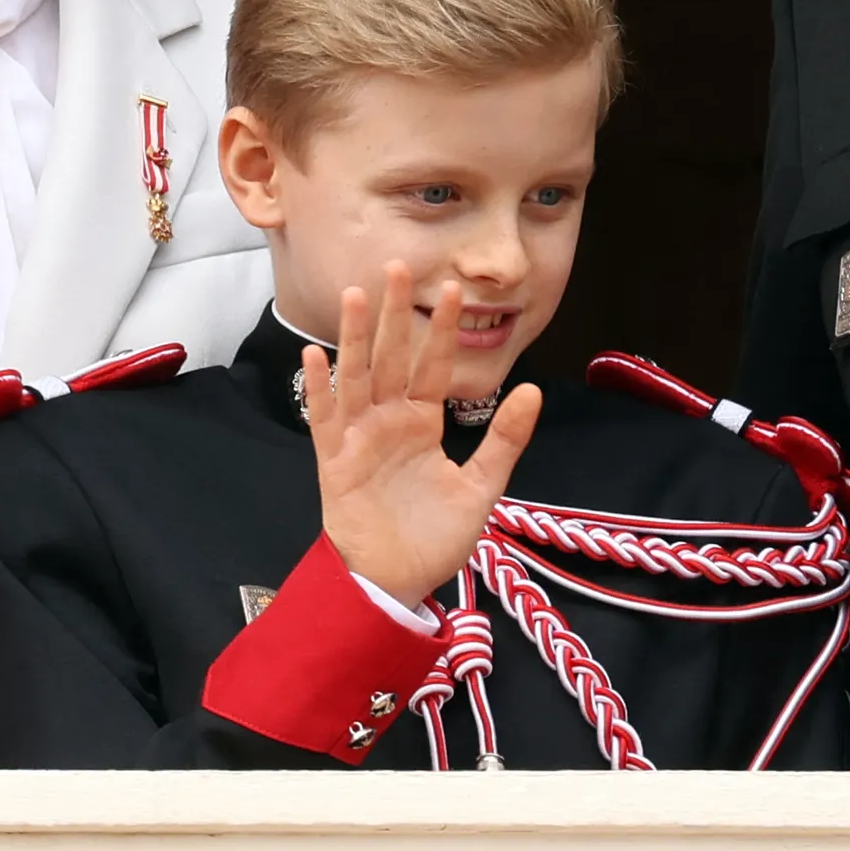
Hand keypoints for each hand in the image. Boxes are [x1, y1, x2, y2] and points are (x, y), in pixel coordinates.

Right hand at [299, 264, 540, 609]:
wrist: (396, 585)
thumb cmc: (434, 540)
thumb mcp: (481, 488)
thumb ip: (505, 440)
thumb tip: (534, 389)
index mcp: (424, 424)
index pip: (433, 366)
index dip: (441, 329)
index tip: (453, 288)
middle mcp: (390, 422)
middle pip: (390, 358)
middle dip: (393, 314)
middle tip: (396, 265)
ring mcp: (359, 439)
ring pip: (355, 377)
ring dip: (353, 337)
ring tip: (355, 294)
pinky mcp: (335, 462)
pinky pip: (324, 419)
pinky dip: (319, 389)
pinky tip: (314, 356)